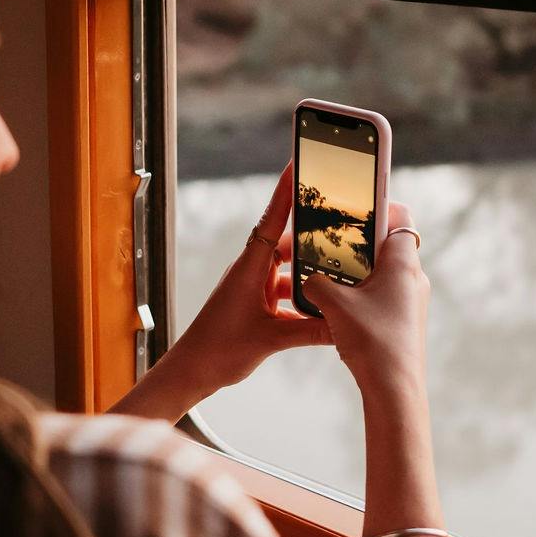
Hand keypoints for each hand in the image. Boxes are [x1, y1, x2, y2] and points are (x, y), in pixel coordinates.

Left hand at [110, 163, 330, 421]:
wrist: (191, 372)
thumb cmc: (218, 351)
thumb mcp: (272, 340)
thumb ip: (310, 331)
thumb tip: (344, 324)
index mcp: (248, 268)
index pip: (272, 221)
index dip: (286, 192)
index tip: (298, 164)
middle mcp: (250, 272)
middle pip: (286, 243)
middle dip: (312, 236)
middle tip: (339, 226)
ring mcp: (251, 287)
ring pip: (287, 270)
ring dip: (308, 272)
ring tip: (338, 272)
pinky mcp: (253, 304)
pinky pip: (283, 291)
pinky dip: (301, 296)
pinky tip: (321, 308)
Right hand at [300, 200, 428, 403]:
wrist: (394, 389)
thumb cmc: (372, 341)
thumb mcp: (333, 304)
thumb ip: (315, 282)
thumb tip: (308, 279)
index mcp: (403, 263)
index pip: (400, 216)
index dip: (379, 204)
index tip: (354, 202)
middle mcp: (413, 278)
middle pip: (387, 244)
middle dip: (358, 240)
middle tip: (330, 240)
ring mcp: (411, 301)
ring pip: (383, 272)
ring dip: (357, 271)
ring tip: (328, 275)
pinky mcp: (404, 321)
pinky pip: (382, 296)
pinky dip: (361, 294)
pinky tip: (338, 307)